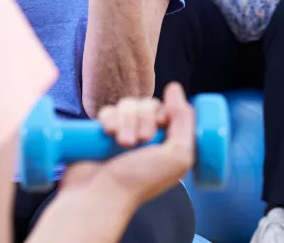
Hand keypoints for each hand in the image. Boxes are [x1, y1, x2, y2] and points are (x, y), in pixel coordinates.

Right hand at [57, 83, 195, 207]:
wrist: (98, 194)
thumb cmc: (138, 181)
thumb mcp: (177, 155)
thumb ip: (184, 122)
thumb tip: (176, 89)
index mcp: (169, 145)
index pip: (170, 110)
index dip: (165, 112)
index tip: (161, 124)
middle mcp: (148, 138)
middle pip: (148, 105)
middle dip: (143, 119)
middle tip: (139, 141)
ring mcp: (124, 134)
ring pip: (128, 105)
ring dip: (126, 120)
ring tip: (122, 143)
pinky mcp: (103, 132)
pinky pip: (108, 110)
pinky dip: (109, 118)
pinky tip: (107, 133)